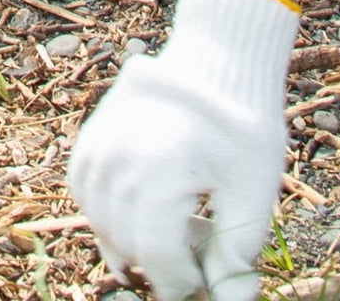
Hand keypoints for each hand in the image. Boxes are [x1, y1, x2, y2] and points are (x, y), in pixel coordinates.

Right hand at [67, 0, 295, 300]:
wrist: (219, 62)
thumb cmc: (243, 125)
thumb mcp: (254, 191)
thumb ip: (236, 255)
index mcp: (163, 168)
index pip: (157, 253)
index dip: (180, 282)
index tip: (201, 285)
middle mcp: (121, 156)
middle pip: (128, 243)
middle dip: (162, 265)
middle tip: (195, 257)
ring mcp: (99, 146)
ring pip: (102, 224)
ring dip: (132, 242)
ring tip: (172, 234)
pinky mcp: (89, 139)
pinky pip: (86, 196)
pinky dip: (107, 215)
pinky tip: (138, 215)